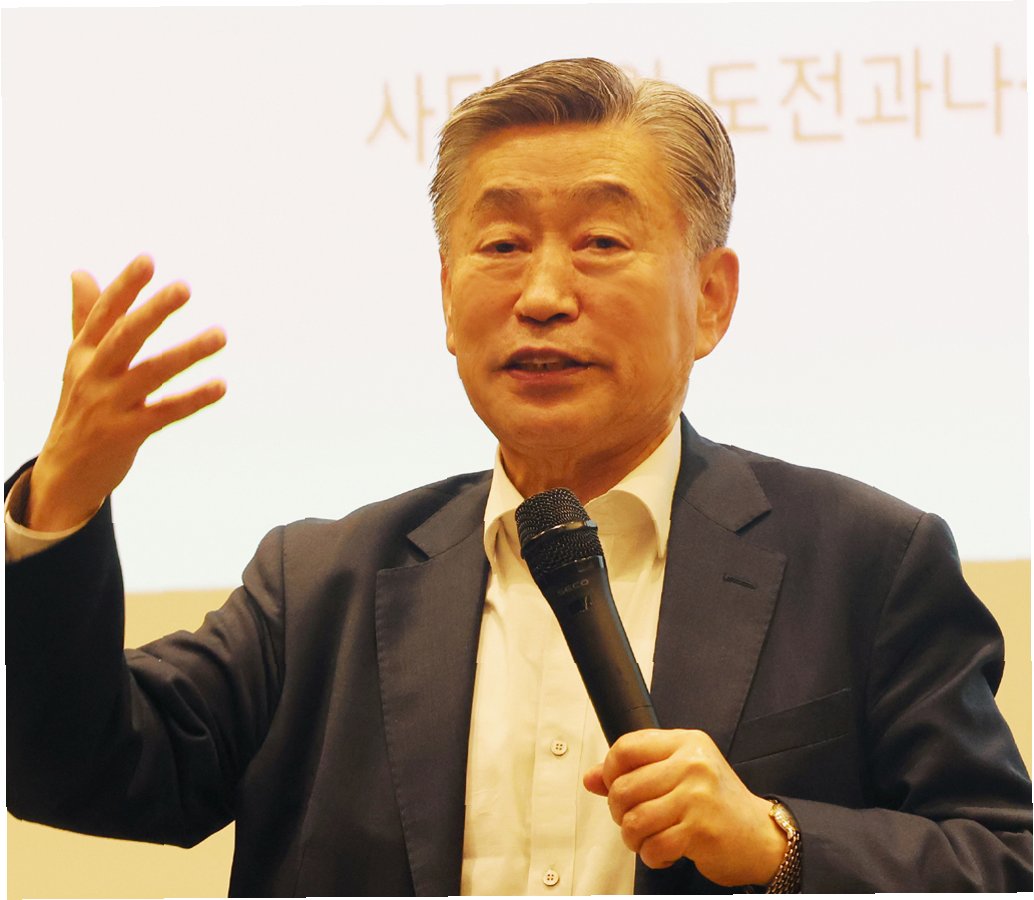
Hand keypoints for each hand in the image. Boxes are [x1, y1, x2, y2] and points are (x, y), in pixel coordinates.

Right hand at [26, 254, 226, 530]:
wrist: (64, 472)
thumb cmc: (79, 407)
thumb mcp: (78, 361)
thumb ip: (85, 317)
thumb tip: (80, 271)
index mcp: (82, 353)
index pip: (104, 313)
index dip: (125, 286)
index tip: (148, 259)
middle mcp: (93, 375)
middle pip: (125, 336)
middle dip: (153, 311)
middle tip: (185, 287)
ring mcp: (108, 405)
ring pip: (151, 373)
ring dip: (187, 352)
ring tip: (221, 334)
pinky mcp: (125, 434)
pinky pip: (164, 413)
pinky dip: (193, 399)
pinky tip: (222, 386)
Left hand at [583, 728, 785, 886]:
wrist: (762, 835)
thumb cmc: (717, 803)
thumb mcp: (679, 774)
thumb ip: (635, 771)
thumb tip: (592, 778)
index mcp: (685, 743)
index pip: (626, 747)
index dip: (609, 770)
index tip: (614, 786)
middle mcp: (691, 764)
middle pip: (624, 787)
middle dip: (620, 812)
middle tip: (633, 819)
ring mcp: (697, 796)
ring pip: (634, 819)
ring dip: (634, 838)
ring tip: (647, 838)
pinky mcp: (701, 829)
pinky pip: (654, 846)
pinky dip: (652, 855)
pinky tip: (664, 851)